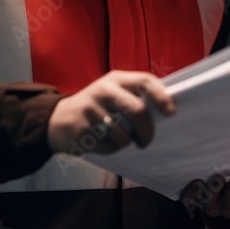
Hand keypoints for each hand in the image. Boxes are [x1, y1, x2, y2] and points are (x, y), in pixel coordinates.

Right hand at [47, 70, 173, 154]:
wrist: (57, 119)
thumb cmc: (96, 106)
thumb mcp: (111, 91)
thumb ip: (134, 95)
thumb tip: (167, 108)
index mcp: (115, 79)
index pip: (144, 81)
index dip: (161, 96)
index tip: (171, 112)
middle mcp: (103, 91)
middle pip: (137, 110)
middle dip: (147, 131)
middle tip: (145, 141)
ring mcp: (90, 110)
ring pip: (123, 135)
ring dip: (125, 143)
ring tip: (116, 138)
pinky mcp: (81, 130)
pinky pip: (109, 147)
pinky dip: (111, 149)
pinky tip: (101, 142)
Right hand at [179, 172, 229, 217]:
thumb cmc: (214, 179)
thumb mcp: (207, 176)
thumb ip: (206, 167)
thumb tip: (208, 143)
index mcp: (197, 197)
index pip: (188, 197)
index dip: (191, 191)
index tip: (197, 180)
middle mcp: (210, 205)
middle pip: (209, 201)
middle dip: (214, 189)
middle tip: (219, 176)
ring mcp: (225, 209)